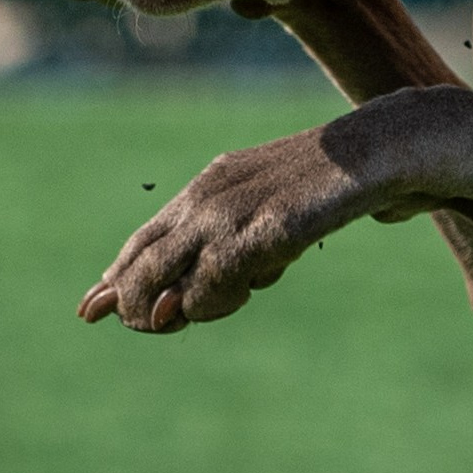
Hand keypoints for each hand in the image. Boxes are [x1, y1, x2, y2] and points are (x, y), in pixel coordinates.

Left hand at [77, 120, 393, 333]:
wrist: (383, 146)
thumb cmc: (334, 184)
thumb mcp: (274, 217)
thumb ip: (239, 255)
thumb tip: (202, 298)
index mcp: (209, 187)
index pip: (145, 240)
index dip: (117, 278)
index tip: (90, 309)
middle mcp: (209, 197)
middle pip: (142, 263)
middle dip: (132, 304)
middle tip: (148, 327)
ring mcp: (233, 211)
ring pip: (167, 280)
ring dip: (178, 310)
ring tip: (232, 295)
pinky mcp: (265, 228)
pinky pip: (215, 280)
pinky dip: (216, 301)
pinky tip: (253, 285)